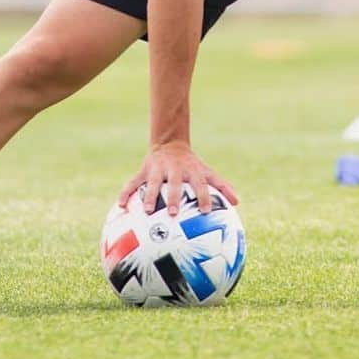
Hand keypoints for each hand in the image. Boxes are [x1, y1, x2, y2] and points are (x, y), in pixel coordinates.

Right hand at [118, 141, 238, 215]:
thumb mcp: (207, 172)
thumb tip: (237, 203)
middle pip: (175, 183)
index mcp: (192, 171)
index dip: (203, 196)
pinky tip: (121, 206)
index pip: (200, 184)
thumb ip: (222, 186)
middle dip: (174, 197)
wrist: (170, 144)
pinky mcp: (144, 171)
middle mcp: (175, 170)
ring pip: (152, 183)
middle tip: (174, 214)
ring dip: (150, 196)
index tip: (205, 212)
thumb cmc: (192, 166)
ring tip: (147, 211)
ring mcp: (158, 169)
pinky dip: (126, 193)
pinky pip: (133, 183)